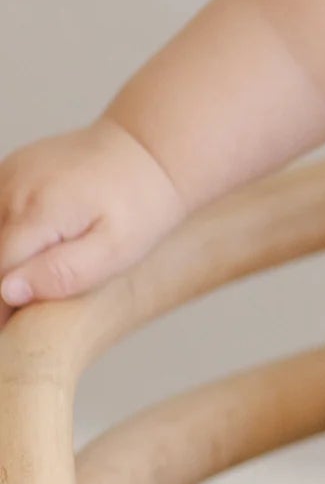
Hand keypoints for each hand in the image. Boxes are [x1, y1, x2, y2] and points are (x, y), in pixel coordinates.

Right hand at [0, 120, 188, 329]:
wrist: (151, 152)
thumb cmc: (142, 206)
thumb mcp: (116, 250)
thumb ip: (62, 273)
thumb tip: (7, 292)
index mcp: (38, 212)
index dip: (0, 308)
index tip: (10, 331)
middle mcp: (13, 188)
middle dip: (2, 280)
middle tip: (20, 311)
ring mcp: (9, 173)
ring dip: (2, 255)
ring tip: (33, 274)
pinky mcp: (11, 168)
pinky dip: (4, 232)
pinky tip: (30, 246)